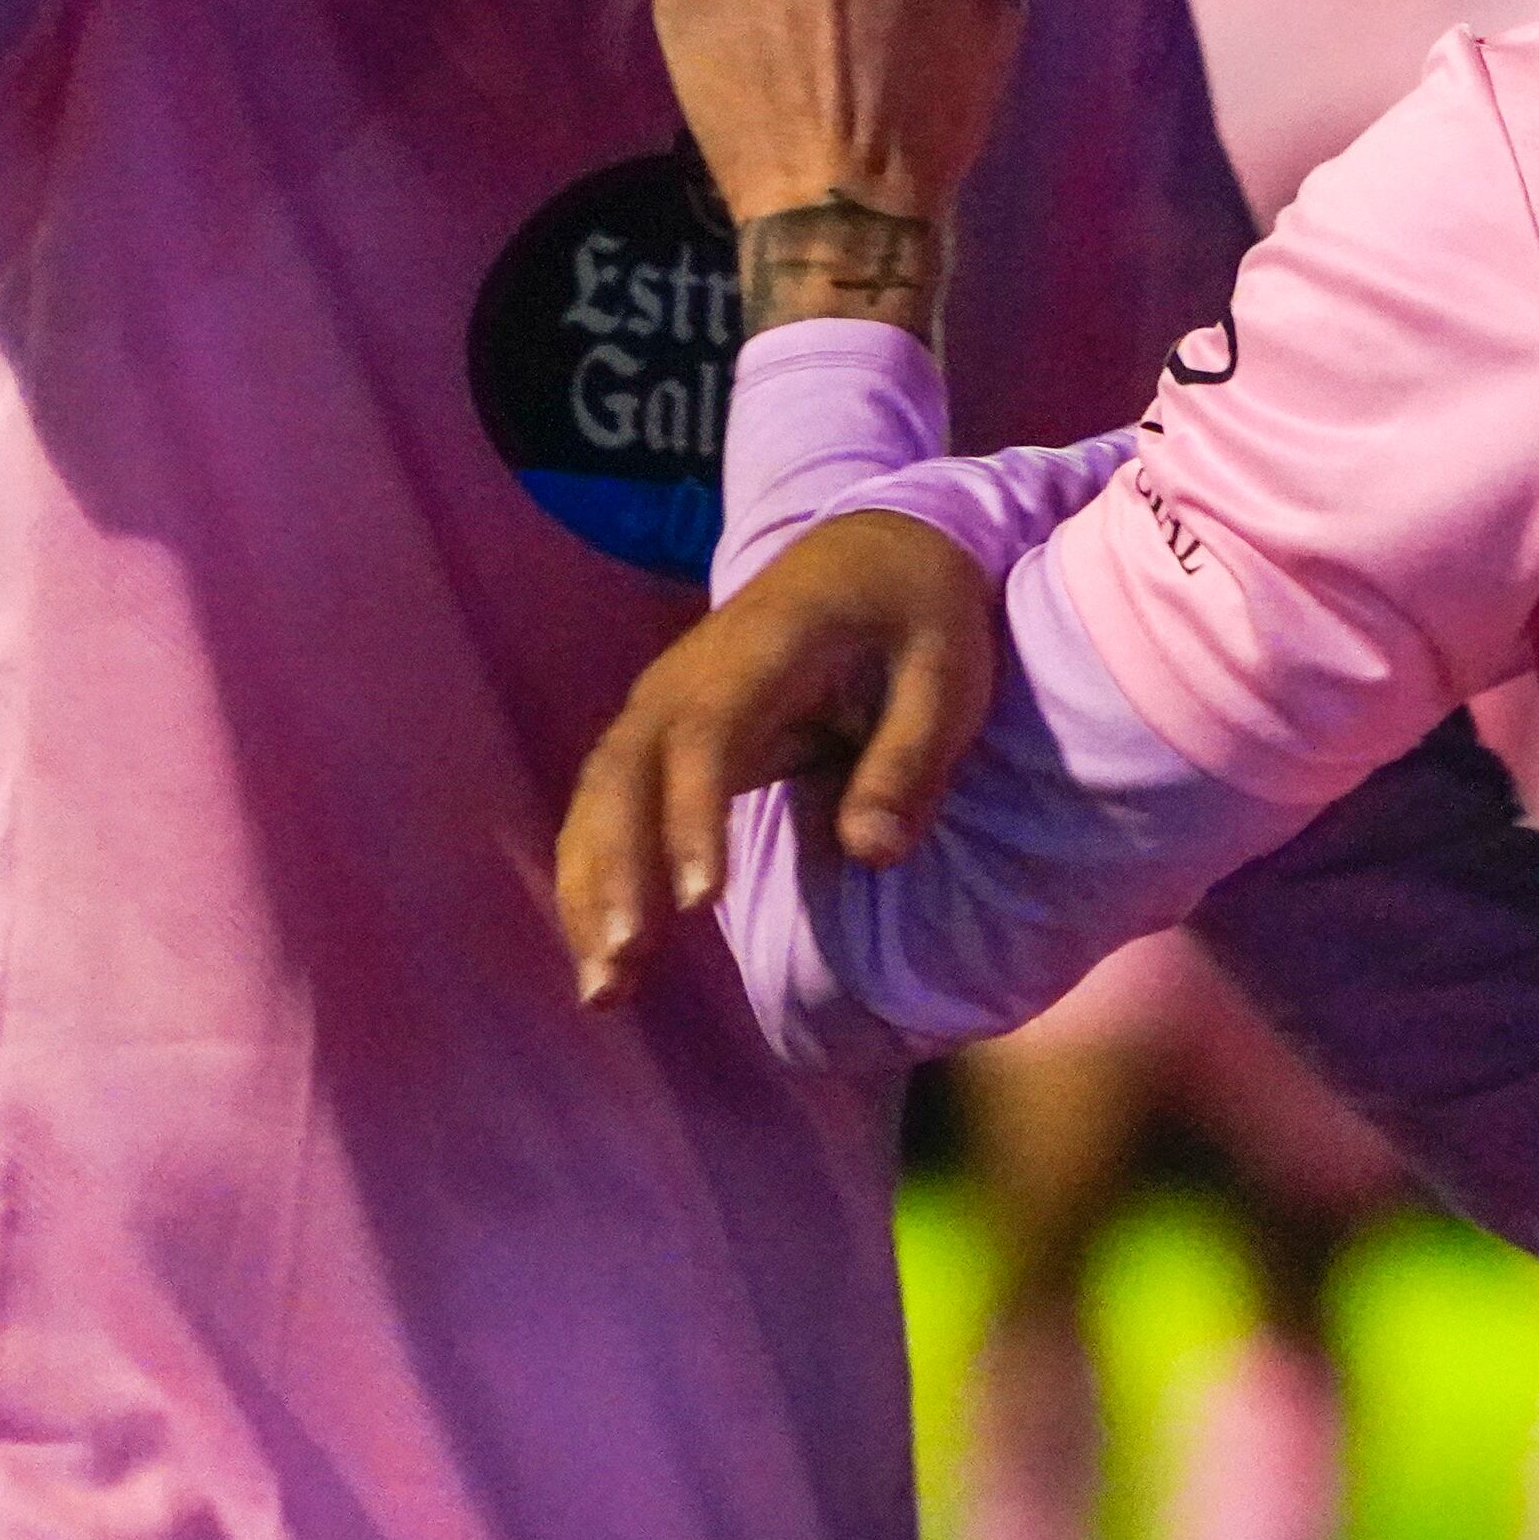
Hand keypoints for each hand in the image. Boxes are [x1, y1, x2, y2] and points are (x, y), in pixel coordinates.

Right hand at [556, 506, 1000, 1002]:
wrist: (873, 548)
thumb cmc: (918, 612)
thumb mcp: (947, 673)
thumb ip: (908, 759)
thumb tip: (873, 854)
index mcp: (763, 649)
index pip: (709, 735)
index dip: (694, 816)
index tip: (701, 902)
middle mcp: (687, 676)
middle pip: (626, 772)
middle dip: (617, 870)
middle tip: (625, 966)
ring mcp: (663, 703)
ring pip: (600, 798)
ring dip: (590, 890)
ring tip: (604, 992)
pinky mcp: (660, 736)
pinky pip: (608, 808)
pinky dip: (595, 877)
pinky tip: (606, 958)